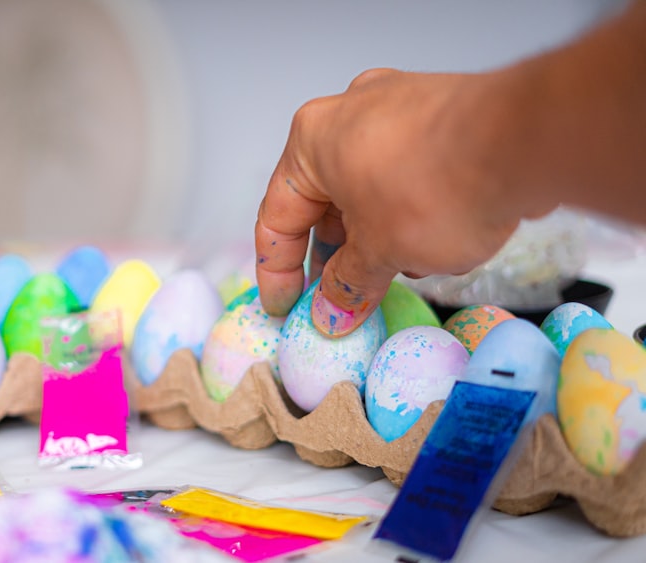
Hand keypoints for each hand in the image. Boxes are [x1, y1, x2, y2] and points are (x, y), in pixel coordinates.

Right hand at [255, 69, 544, 335]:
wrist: (530, 141)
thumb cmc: (438, 188)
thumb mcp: (381, 253)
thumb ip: (347, 285)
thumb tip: (330, 313)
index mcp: (312, 141)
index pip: (276, 217)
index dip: (276, 274)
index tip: (285, 309)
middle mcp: (348, 114)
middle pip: (323, 201)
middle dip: (333, 256)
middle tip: (338, 301)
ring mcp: (397, 108)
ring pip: (367, 188)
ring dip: (374, 236)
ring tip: (396, 275)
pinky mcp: (441, 115)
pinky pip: (406, 173)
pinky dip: (406, 211)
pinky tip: (432, 245)